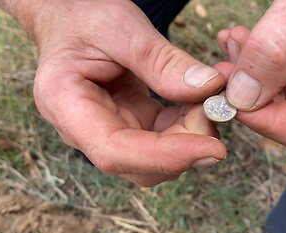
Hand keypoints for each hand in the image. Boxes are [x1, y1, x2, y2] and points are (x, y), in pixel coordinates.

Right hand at [23, 0, 226, 185]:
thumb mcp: (121, 29)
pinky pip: (164, 136)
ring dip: (190, 135)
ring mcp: (109, 129)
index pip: (114, 151)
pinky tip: (201, 99)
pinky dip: (188, 123)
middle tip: (217, 108)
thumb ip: (161, 61)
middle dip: (185, 145)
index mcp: (67, 106)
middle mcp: (84, 130)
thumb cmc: (85, 17)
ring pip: (156, 157)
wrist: (72, 17)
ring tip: (211, 98)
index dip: (165, 157)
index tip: (212, 148)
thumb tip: (208, 88)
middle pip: (138, 163)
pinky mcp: (130, 122)